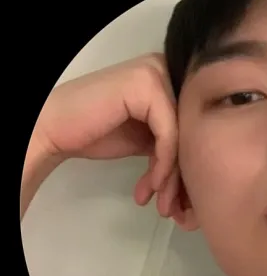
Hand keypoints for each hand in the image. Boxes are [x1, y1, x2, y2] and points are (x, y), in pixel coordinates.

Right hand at [31, 53, 178, 216]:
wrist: (56, 131)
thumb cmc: (97, 133)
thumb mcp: (146, 136)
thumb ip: (172, 139)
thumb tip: (202, 165)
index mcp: (168, 77)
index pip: (193, 125)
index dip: (188, 164)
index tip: (179, 198)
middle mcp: (166, 68)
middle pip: (190, 130)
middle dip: (181, 175)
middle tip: (172, 206)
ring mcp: (156, 73)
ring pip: (182, 136)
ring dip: (171, 177)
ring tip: (161, 204)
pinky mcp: (146, 85)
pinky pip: (168, 135)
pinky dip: (163, 166)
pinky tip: (151, 186)